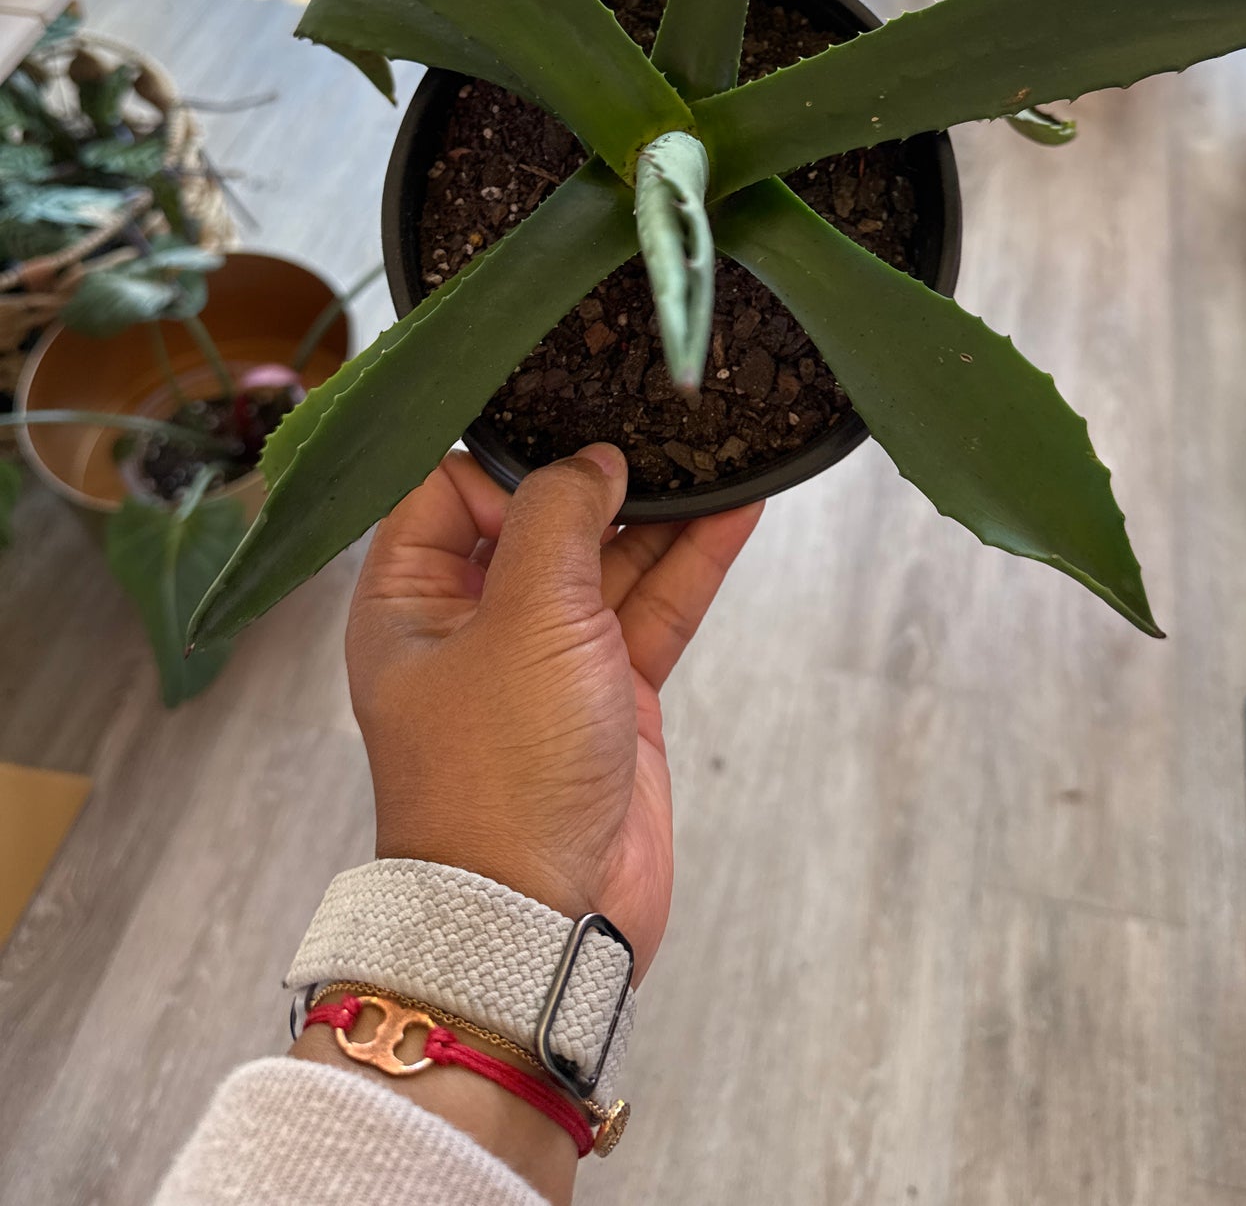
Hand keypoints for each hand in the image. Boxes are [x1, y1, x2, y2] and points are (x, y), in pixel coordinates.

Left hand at [346, 444, 762, 979]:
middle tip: (652, 425)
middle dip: (596, 476)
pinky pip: (652, 609)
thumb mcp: (523, 617)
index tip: (566, 442)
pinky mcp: (610, 695)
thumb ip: (558, 519)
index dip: (504, 461)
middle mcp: (473, 623)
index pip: (445, 491)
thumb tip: (592, 461)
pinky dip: (691, 562)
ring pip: (607, 561)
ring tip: (713, 452)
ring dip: (658, 513)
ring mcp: (546, 660)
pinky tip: (736, 511)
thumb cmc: (502, 773)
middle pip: (537, 520)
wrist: (547, 919)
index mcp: (410, 601)